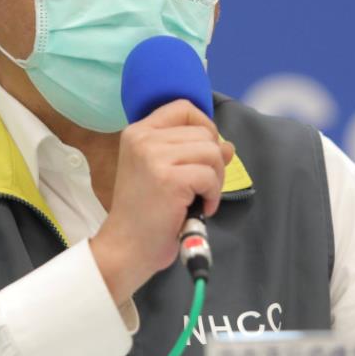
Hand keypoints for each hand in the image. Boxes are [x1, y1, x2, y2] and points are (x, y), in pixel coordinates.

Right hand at [91, 100, 234, 303]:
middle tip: (202, 188)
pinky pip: (210, 176)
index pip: (183, 108)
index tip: (205, 153)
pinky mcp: (169, 179)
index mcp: (138, 132)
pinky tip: (199, 209)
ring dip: (216, 179)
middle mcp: (143, 138)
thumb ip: (193, 153)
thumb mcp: (165, 173)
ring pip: (212, 152)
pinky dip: (213, 195)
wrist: (127, 247)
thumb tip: (227, 145)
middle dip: (214, 161)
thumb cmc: (145, 213)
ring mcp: (155, 157)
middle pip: (204, 132)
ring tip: (200, 198)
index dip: (204, 126)